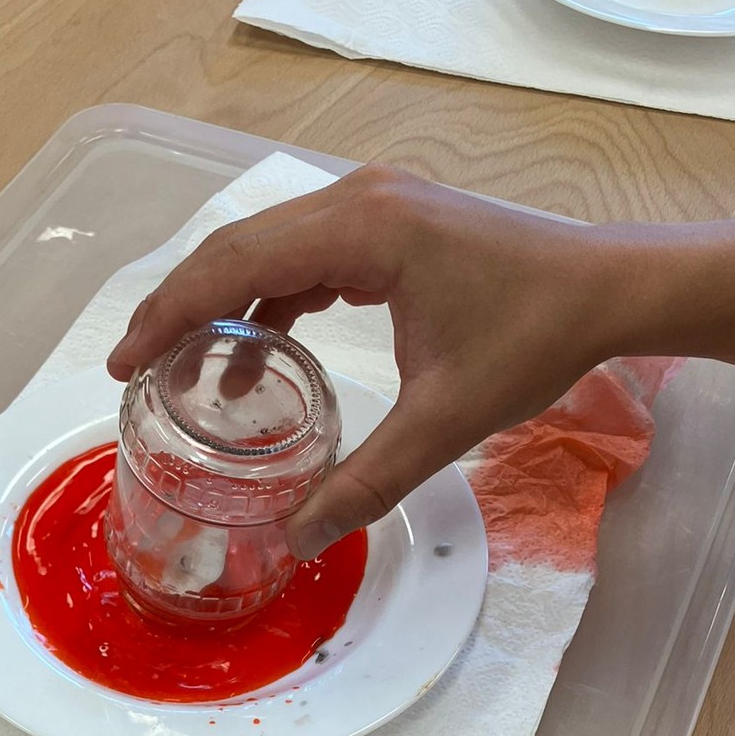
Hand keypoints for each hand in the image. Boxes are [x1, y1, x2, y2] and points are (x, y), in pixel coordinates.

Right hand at [107, 167, 624, 560]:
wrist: (610, 288)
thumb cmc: (536, 337)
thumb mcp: (447, 419)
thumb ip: (367, 480)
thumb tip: (298, 537)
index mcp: (363, 229)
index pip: (236, 264)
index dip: (170, 313)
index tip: (124, 363)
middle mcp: (358, 199)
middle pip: (238, 248)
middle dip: (181, 309)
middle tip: (135, 372)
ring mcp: (375, 203)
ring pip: (268, 248)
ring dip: (224, 305)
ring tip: (191, 376)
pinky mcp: (390, 221)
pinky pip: (305, 254)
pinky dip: (272, 301)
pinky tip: (262, 356)